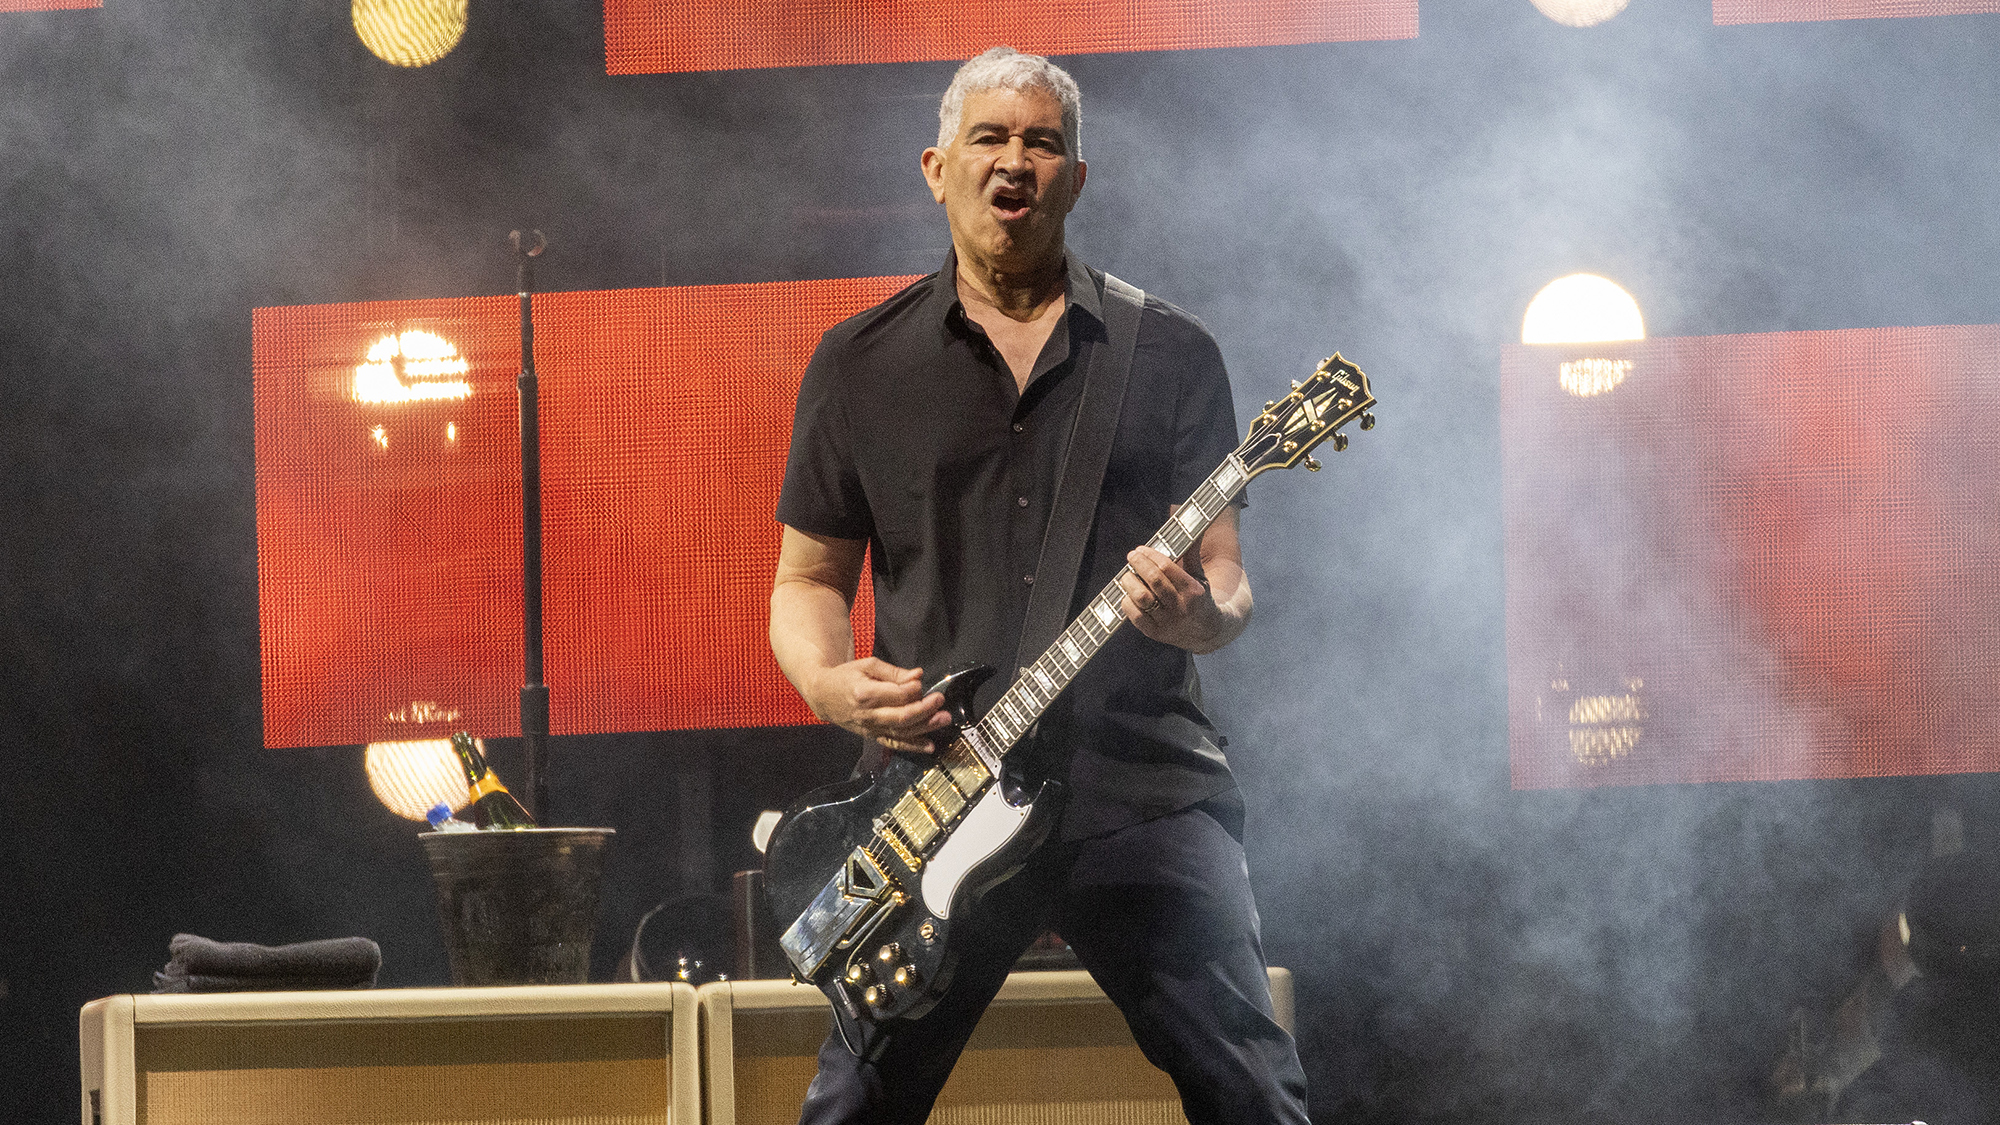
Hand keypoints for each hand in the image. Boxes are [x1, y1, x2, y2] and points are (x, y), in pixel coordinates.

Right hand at [802, 657, 950, 752]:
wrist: (822, 695)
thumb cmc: (846, 677)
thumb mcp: (867, 666)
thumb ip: (893, 672)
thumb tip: (918, 676)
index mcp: (864, 694)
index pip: (897, 695)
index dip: (914, 689)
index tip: (920, 682)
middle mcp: (867, 715)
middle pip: (902, 716)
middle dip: (925, 709)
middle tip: (940, 700)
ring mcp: (869, 729)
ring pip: (901, 732)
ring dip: (925, 727)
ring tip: (944, 719)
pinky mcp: (871, 736)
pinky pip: (894, 743)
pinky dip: (912, 746)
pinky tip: (929, 746)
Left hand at [1118, 545, 1230, 652]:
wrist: (1208, 632)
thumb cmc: (1199, 598)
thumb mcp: (1199, 577)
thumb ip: (1192, 553)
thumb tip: (1194, 528)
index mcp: (1192, 590)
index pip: (1166, 567)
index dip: (1150, 555)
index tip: (1140, 549)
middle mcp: (1181, 607)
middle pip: (1154, 580)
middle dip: (1139, 565)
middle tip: (1131, 556)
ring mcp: (1168, 622)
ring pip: (1142, 598)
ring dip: (1130, 583)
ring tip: (1127, 576)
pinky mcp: (1156, 633)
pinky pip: (1135, 616)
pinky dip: (1127, 602)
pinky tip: (1128, 594)